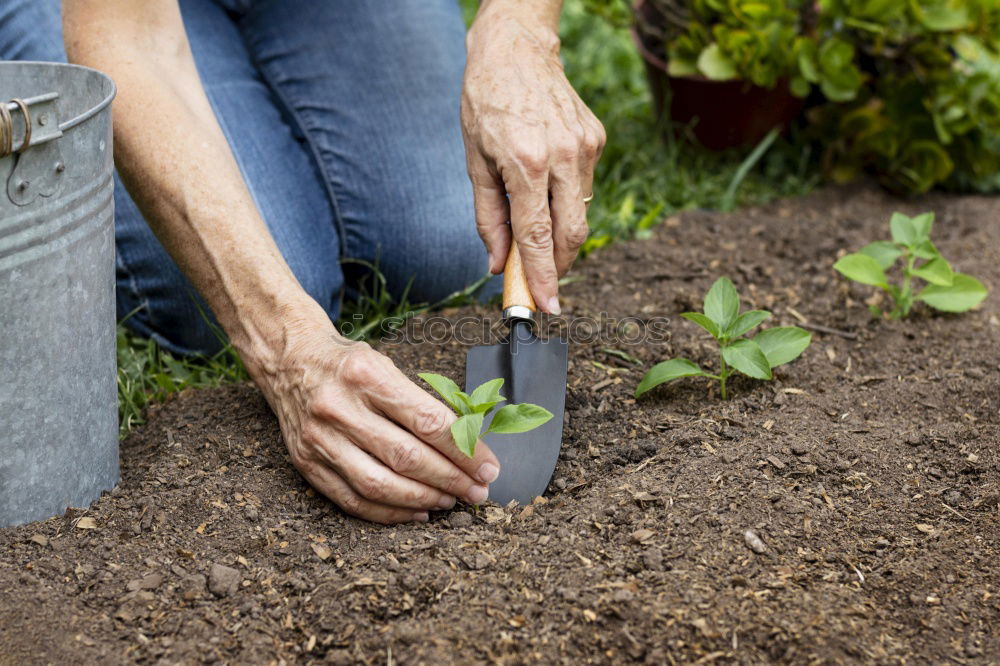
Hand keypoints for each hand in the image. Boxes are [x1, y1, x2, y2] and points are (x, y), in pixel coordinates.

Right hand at [252, 315, 500, 523]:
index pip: (427, 422)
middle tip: (477, 492)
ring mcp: (319, 439)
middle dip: (451, 480)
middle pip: (407, 457)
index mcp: (367, 375)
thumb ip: (422, 403)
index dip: (465, 451)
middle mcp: (339, 407)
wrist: (290, 361)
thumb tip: (470, 445)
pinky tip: (416, 511)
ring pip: (379, 484)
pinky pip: (352, 500)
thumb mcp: (387, 365)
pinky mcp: (307, 464)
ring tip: (450, 502)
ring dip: (423, 499)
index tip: (488, 467)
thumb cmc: (349, 365)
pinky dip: (389, 513)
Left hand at [462, 3, 605, 313]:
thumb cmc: (485, 103)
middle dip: (558, 266)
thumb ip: (489, 217)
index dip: (542, 277)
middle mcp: (562, 157)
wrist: (516, 49)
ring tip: (536, 227)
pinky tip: (546, 181)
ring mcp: (585, 147)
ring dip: (560, 233)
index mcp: (525, 163)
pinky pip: (584, 187)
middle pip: (570, 234)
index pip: (537, 236)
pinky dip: (565, 199)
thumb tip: (499, 263)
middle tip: (543, 282)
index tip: (548, 307)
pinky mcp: (597, 139)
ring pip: (580, 213)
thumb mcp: (474, 161)